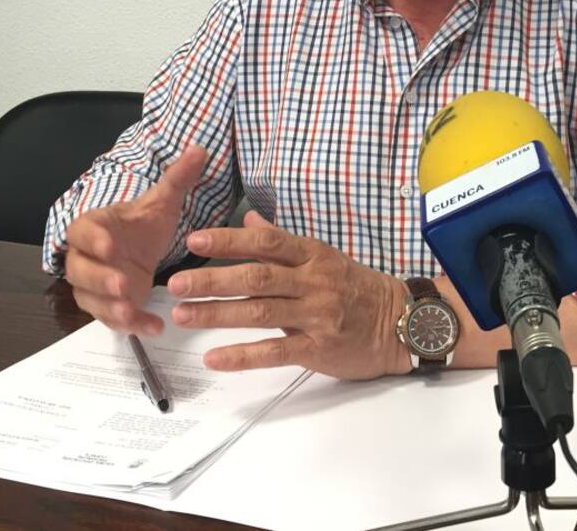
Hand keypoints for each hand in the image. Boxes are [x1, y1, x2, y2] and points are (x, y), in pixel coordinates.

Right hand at [63, 146, 206, 336]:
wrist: (139, 247)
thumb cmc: (143, 224)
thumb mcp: (162, 202)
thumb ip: (176, 178)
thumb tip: (199, 149)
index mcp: (93, 226)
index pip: (82, 231)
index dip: (93, 239)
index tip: (111, 246)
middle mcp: (86, 257)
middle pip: (80, 270)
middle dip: (100, 279)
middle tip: (123, 284)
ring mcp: (94, 285)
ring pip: (91, 299)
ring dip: (110, 308)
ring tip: (131, 312)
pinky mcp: (107, 306)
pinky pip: (111, 319)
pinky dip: (130, 325)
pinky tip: (153, 327)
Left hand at [166, 211, 411, 379]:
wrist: (402, 323)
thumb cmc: (357, 289)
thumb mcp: (323, 257)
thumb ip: (282, 243)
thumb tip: (251, 218)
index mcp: (313, 256)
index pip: (267, 241)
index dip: (230, 240)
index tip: (196, 240)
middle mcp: (313, 282)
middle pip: (257, 277)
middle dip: (213, 280)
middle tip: (175, 284)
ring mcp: (316, 316)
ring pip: (261, 313)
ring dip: (218, 314)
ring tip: (182, 315)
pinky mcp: (319, 349)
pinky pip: (276, 352)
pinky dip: (243, 356)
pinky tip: (214, 357)